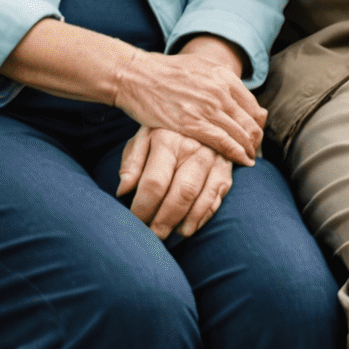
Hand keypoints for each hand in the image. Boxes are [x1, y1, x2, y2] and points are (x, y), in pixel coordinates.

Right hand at [113, 49, 264, 166]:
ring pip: (240, 134)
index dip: (258, 124)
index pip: (254, 107)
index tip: (255, 134)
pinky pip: (223, 143)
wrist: (137, 76)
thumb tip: (237, 93)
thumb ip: (223, 79)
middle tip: (254, 150)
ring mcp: (207, 108)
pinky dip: (236, 154)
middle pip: (251, 123)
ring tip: (249, 159)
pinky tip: (241, 161)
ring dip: (248, 150)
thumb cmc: (167, 71)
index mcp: (224, 76)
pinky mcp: (191, 124)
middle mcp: (220, 91)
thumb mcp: (201, 66)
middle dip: (255, 140)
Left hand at [117, 127, 233, 239]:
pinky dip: (201, 218)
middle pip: (180, 193)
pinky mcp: (226, 169)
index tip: (134, 222)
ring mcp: (213, 158)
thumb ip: (131, 163)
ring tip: (169, 237)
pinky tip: (187, 228)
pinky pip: (215, 199)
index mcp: (167, 139)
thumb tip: (122, 191)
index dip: (143, 207)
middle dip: (164, 221)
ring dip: (184, 224)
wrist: (200, 111)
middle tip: (152, 237)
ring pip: (201, 199)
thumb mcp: (143, 137)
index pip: (154, 182)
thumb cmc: (163, 131)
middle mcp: (193, 147)